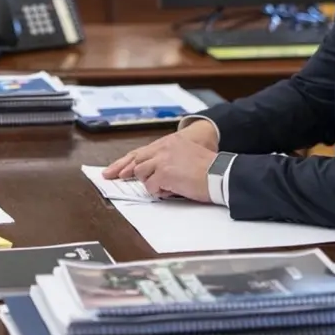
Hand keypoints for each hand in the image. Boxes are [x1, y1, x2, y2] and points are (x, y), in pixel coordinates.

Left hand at [101, 126, 217, 202]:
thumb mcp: (188, 156)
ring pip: (142, 173)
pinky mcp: (163, 173)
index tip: (114, 170)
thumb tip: (159, 174)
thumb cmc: (210, 169)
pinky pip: (151, 186)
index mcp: (170, 142)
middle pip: (137, 161)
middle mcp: (164, 148)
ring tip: (167, 186)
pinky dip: (159, 192)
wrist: (220, 174)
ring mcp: (162, 160)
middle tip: (114, 178)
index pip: (142, 151)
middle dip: (126, 172)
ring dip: (151, 183)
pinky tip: (171, 191)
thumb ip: (172, 159)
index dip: (127, 162)